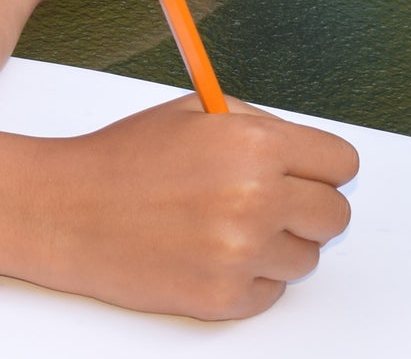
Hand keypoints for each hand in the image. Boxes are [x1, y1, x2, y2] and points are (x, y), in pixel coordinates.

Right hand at [24, 96, 358, 319]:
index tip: (309, 171)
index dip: (322, 165)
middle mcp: (257, 197)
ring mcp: (243, 252)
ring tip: (224, 224)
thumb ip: (256, 127)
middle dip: (306, 206)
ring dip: (276, 243)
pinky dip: (248, 275)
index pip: (341, 163)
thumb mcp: (194, 113)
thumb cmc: (127, 156)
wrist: (69, 209)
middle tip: (268, 199)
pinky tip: (207, 250)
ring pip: (306, 257)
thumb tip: (306, 152)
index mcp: (253, 142)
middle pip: (335, 215)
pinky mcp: (226, 297)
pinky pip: (272, 291)